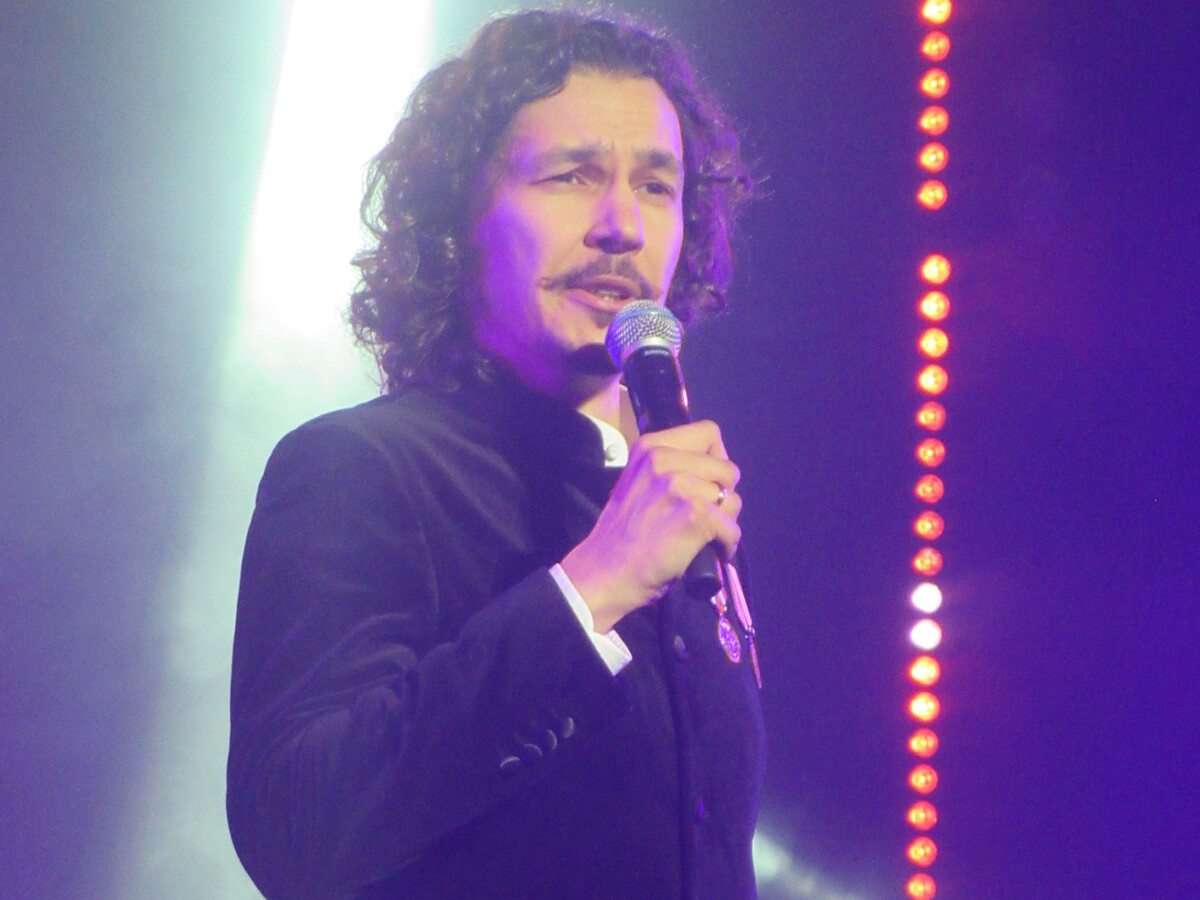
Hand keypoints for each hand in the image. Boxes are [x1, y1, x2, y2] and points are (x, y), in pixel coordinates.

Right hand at [560, 419, 741, 632]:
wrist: (604, 572)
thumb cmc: (621, 534)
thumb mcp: (637, 481)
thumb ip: (668, 468)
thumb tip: (712, 470)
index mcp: (651, 446)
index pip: (709, 433)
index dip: (716, 459)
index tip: (708, 483)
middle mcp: (664, 460)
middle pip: (728, 468)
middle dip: (724, 495)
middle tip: (707, 516)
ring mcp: (680, 486)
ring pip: (732, 500)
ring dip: (725, 522)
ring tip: (705, 536)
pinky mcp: (694, 516)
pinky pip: (731, 529)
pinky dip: (726, 545)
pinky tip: (711, 552)